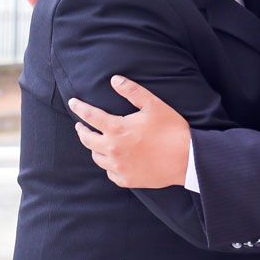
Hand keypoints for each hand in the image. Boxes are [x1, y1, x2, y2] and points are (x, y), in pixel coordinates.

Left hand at [68, 76, 190, 188]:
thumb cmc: (171, 129)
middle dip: (81, 130)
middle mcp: (113, 149)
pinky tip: (114, 161)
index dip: (79, 108)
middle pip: (87, 139)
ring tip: (97, 142)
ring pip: (96, 157)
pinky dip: (109, 165)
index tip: (73, 103)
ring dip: (94, 148)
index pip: (90, 116)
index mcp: (117, 129)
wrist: (187, 159)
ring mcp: (119, 167)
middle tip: (80, 126)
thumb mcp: (154, 104)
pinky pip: (110, 173)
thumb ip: (132, 91)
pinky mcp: (127, 180)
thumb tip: (114, 79)